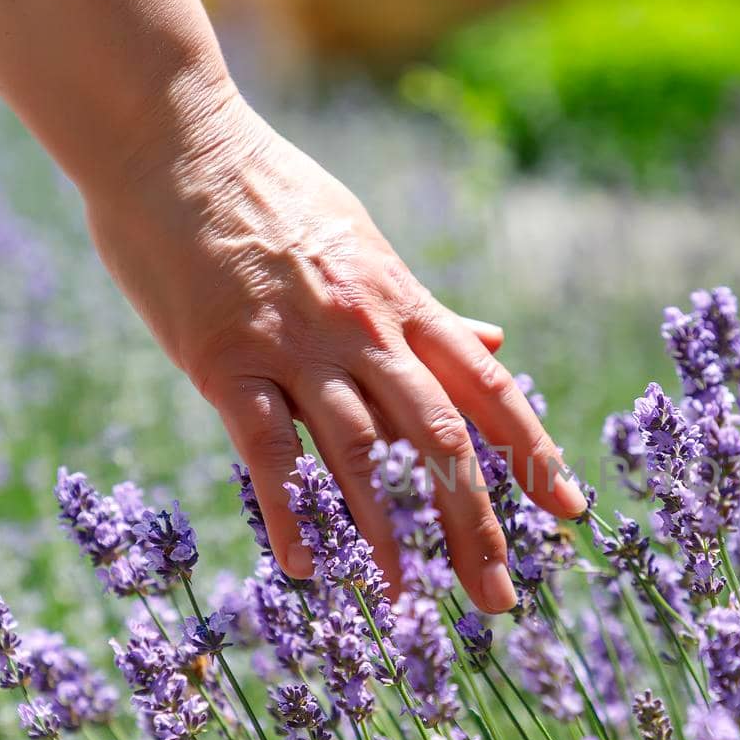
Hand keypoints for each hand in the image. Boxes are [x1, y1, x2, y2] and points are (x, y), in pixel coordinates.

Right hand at [81, 81, 586, 612]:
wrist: (171, 140)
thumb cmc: (270, 193)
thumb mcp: (369, 244)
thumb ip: (427, 311)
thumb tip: (493, 346)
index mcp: (404, 305)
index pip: (488, 394)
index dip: (534, 455)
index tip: (568, 511)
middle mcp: (366, 331)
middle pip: (440, 440)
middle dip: (474, 524)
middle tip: (498, 598)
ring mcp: (298, 347)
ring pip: (362, 454)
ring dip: (388, 533)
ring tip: (404, 599)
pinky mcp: (227, 360)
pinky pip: (268, 450)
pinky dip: (291, 510)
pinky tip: (307, 565)